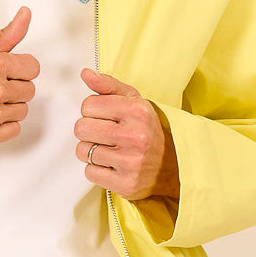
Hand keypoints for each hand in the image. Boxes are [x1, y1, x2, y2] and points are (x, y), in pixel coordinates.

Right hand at [0, 7, 38, 152]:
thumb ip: (7, 35)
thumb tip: (26, 13)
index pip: (32, 67)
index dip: (20, 69)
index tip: (7, 72)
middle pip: (29, 90)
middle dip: (14, 88)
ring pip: (23, 110)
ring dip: (9, 107)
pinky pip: (14, 129)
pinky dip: (3, 125)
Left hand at [73, 67, 179, 202]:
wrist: (174, 164)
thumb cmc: (148, 129)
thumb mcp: (134, 101)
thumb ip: (108, 86)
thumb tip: (85, 73)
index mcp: (137, 110)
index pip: (87, 105)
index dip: (93, 111)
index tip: (106, 118)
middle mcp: (135, 136)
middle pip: (81, 128)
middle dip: (89, 131)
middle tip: (105, 135)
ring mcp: (130, 162)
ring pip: (82, 151)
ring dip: (91, 151)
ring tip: (110, 150)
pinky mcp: (125, 183)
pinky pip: (89, 172)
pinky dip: (97, 170)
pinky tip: (112, 165)